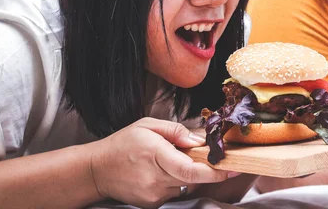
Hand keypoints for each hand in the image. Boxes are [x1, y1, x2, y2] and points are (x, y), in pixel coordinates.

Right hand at [90, 117, 236, 207]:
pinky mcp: (152, 203)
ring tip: (176, 160)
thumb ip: (176, 131)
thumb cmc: (122, 144)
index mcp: (155, 155)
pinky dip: (179, 181)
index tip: (231, 167)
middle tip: (219, 159)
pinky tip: (166, 171)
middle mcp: (155, 179)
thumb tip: (199, 141)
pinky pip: (176, 192)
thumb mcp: (148, 126)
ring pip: (186, 186)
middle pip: (193, 178)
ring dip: (191, 174)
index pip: (189, 169)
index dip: (213, 171)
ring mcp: (153, 195)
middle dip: (208, 169)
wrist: (96, 171)